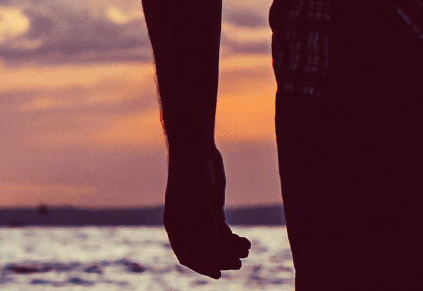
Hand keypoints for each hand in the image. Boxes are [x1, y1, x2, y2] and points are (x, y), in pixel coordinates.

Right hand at [162, 145, 250, 278]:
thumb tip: (210, 243)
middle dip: (221, 258)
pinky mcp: (212, 212)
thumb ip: (204, 219)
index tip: (217, 273)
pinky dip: (234, 239)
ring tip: (246, 250)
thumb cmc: (191, 170)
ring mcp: (200, 219)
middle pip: (204, 251)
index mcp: (176, 224)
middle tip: (238, 263)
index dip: (200, 265)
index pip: (186, 252)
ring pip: (216, 244)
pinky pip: (223, 233)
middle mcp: (187, 225)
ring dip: (230, 250)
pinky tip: (246, 242)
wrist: (196, 149)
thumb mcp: (198, 195)